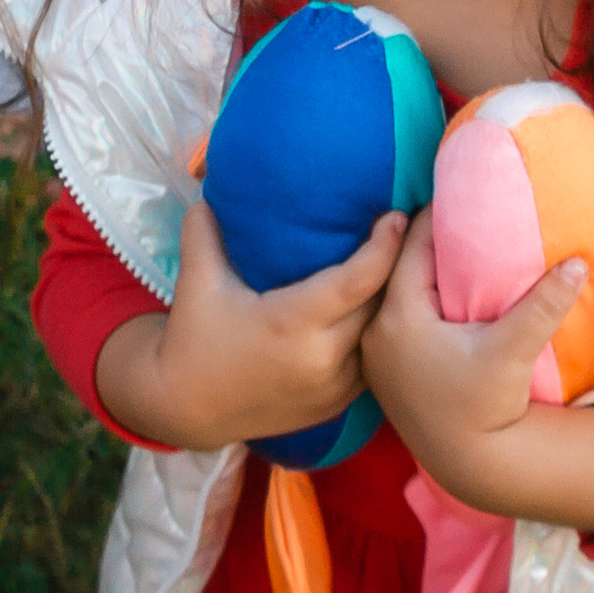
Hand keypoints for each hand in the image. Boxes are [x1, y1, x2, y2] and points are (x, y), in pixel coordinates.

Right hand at [96, 203, 406, 452]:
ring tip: (401, 265)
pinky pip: (372, 362)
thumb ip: (205, 230)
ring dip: (389, 303)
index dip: (383, 247)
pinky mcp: (337, 405)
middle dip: (395, 267)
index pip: (357, 281)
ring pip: (380, 337)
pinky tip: (382, 309)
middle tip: (406, 230)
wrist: (186, 409)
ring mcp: (333, 387)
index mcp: (292, 323)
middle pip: (378, 305)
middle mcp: (322, 358)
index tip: (396, 216)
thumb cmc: (194, 340)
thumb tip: (209, 183)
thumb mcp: (197, 282)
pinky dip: (377, 335)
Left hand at [363, 214, 593, 530]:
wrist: (468, 463)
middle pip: (398, 266)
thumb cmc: (486, 407)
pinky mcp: (384, 369)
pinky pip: (394, 315)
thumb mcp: (514, 352)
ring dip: (418, 269)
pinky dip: (413, 298)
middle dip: (425, 239)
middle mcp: (376, 331)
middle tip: (456, 211)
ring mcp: (375, 353)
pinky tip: (439, 291)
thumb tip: (580, 261)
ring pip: (394, 291)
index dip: (435, 216)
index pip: (411, 247)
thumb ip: (543, 304)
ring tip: (451, 244)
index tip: (457, 192)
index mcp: (400, 317)